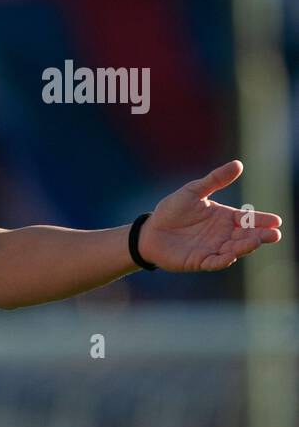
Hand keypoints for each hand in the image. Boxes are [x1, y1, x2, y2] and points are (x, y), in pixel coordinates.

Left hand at [140, 160, 282, 271]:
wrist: (150, 230)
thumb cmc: (172, 210)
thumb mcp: (194, 191)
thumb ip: (215, 180)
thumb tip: (238, 164)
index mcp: (225, 218)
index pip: (249, 219)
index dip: (263, 220)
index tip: (276, 221)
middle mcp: (224, 235)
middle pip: (246, 236)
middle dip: (261, 236)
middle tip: (274, 234)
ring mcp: (213, 249)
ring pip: (234, 249)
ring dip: (245, 247)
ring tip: (256, 242)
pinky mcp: (200, 261)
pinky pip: (214, 262)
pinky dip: (223, 260)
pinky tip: (231, 256)